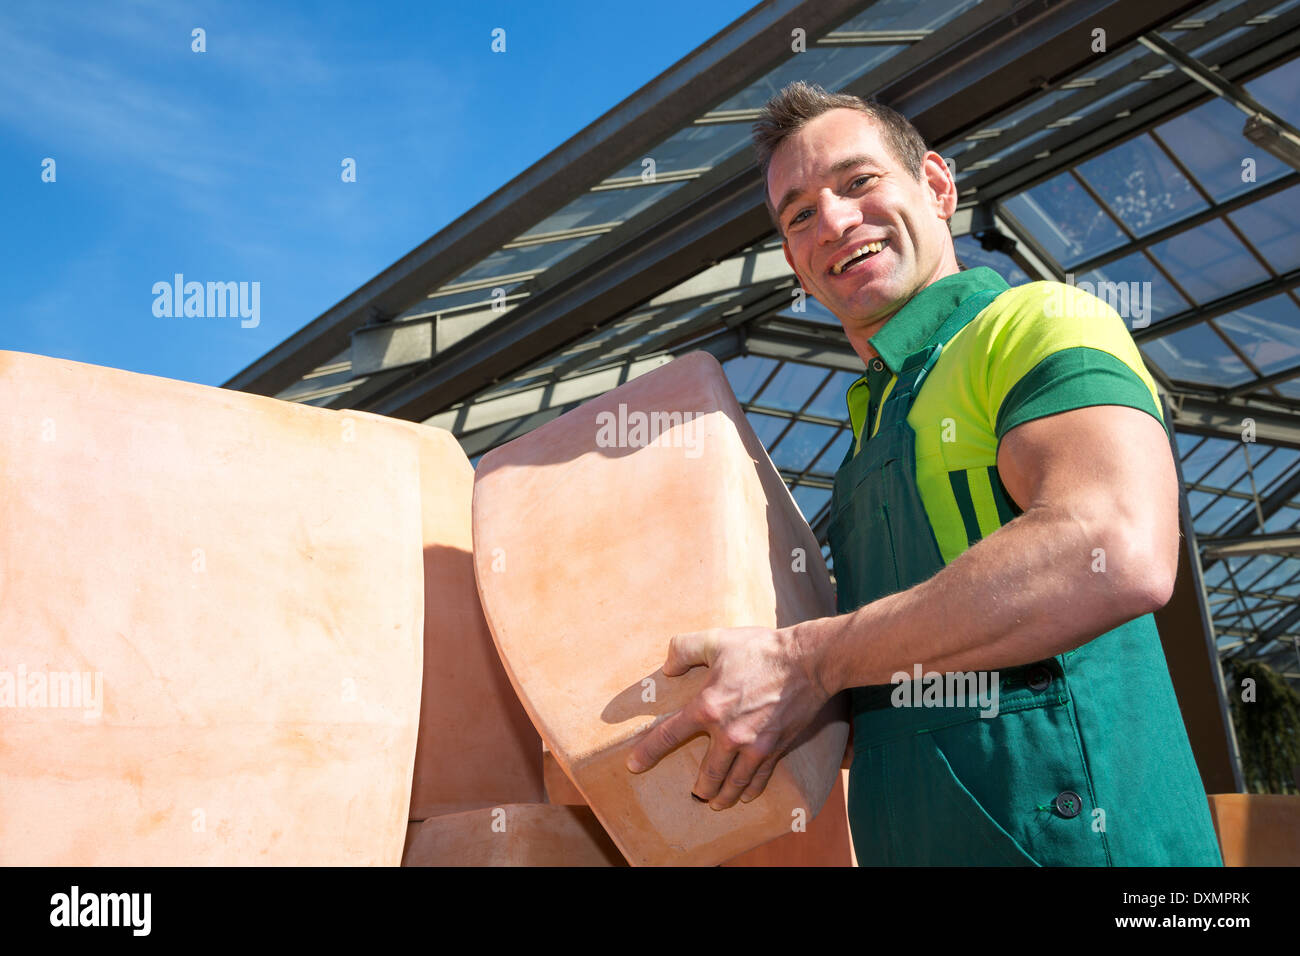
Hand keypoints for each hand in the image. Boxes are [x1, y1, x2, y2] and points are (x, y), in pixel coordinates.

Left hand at [624, 625, 827, 809]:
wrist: (808, 661)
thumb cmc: (761, 649)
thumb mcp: (716, 639)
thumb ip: (683, 649)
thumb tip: (667, 667)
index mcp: (707, 707)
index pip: (668, 735)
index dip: (648, 752)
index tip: (633, 766)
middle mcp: (727, 734)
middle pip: (706, 773)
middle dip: (699, 788)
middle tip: (694, 795)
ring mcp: (753, 746)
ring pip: (733, 783)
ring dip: (722, 797)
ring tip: (715, 804)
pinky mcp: (775, 749)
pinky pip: (759, 778)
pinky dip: (751, 790)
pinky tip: (746, 795)